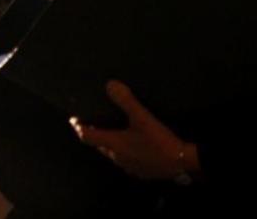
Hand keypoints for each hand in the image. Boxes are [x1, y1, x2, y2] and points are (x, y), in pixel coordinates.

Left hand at [70, 80, 199, 179]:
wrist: (182, 163)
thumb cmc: (159, 141)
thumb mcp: (142, 117)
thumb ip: (126, 101)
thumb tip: (109, 84)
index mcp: (114, 144)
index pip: (87, 136)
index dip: (79, 127)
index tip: (74, 119)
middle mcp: (117, 157)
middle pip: (99, 145)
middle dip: (94, 134)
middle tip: (93, 122)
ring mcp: (128, 167)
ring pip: (112, 154)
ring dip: (109, 143)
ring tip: (113, 131)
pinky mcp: (140, 172)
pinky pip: (125, 160)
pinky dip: (123, 151)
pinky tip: (132, 145)